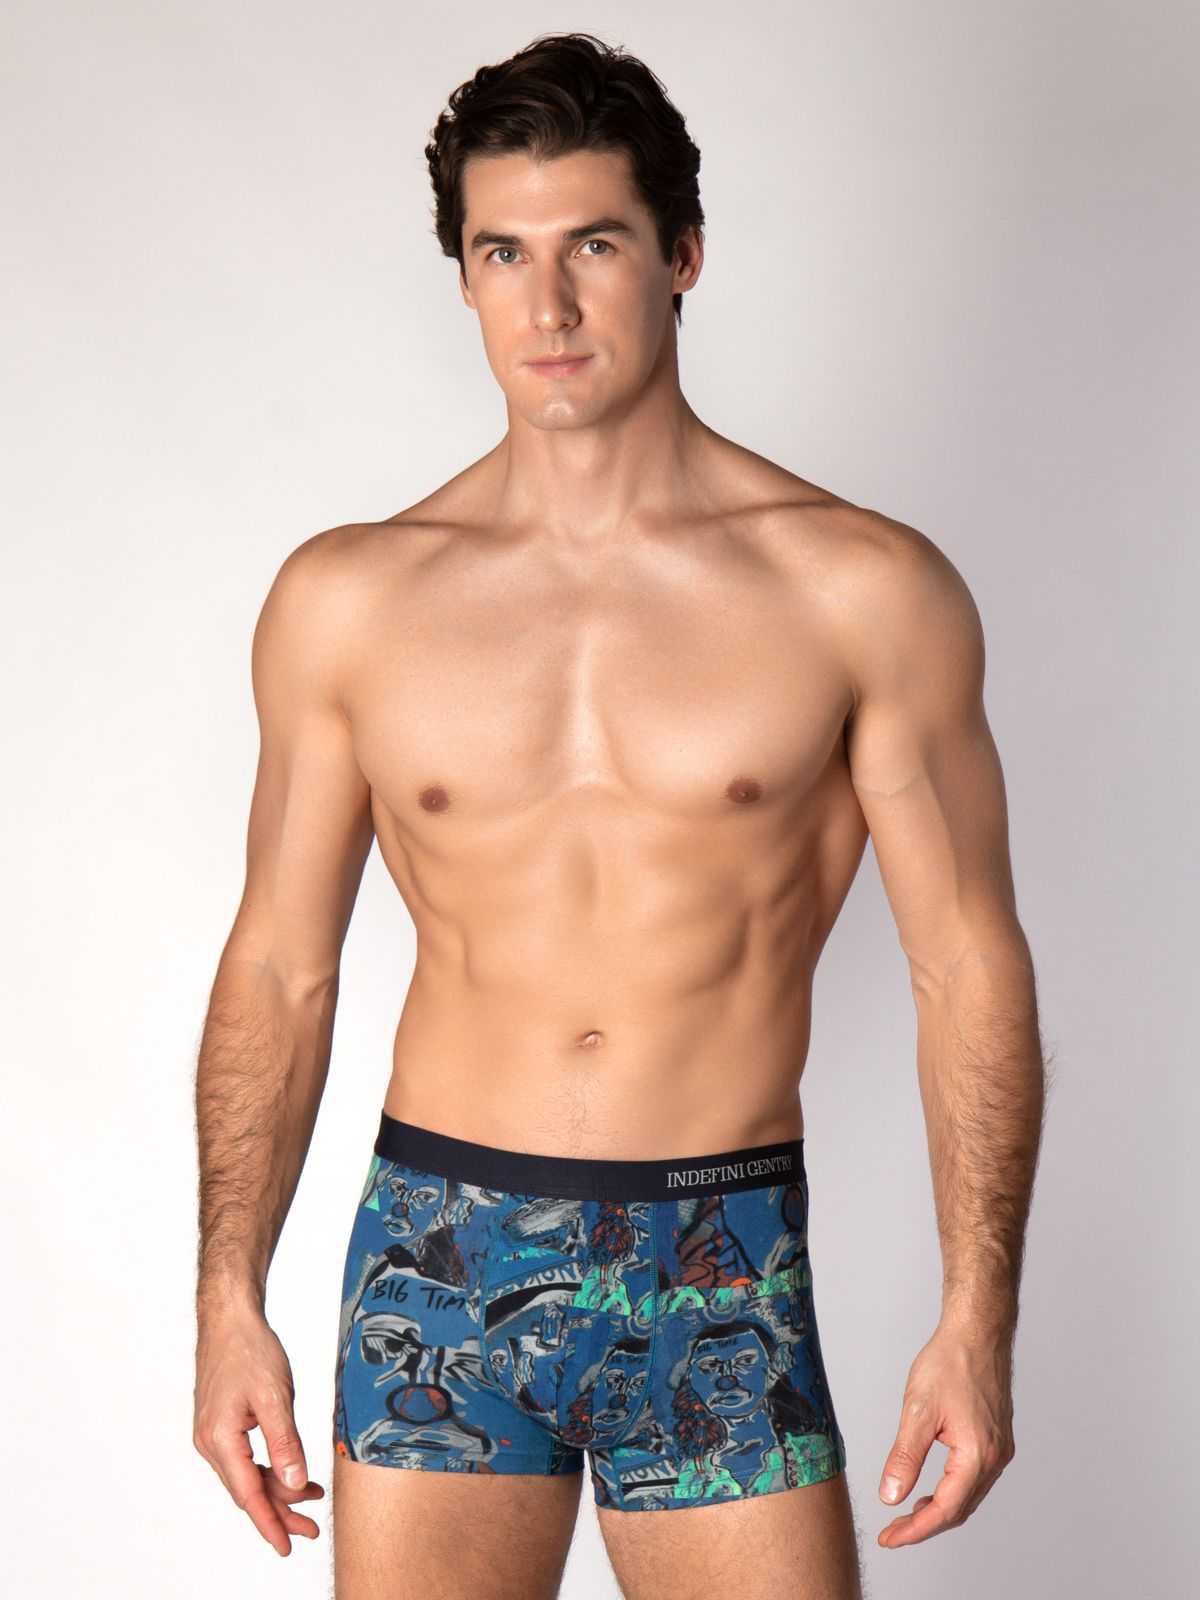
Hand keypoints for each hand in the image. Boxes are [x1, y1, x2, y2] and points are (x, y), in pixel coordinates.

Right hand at [193, 1308, 325, 1556]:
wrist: (230, 1319)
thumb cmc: (250, 1350)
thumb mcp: (275, 1395)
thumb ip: (285, 1442)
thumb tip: (295, 1484)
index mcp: (220, 1438)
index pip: (248, 1494)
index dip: (270, 1522)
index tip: (288, 1545)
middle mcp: (211, 1443)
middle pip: (248, 1491)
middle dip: (279, 1512)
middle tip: (311, 1530)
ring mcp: (213, 1434)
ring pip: (248, 1476)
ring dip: (278, 1490)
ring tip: (312, 1500)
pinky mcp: (222, 1425)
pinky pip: (246, 1459)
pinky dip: (270, 1468)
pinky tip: (293, 1472)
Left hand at [877, 1322, 1014, 1547]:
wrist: (977, 1332)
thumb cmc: (950, 1362)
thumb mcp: (918, 1410)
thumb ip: (905, 1457)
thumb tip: (891, 1496)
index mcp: (978, 1454)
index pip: (945, 1510)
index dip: (915, 1530)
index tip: (889, 1539)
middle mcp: (995, 1458)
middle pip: (959, 1509)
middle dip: (924, 1524)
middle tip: (892, 1532)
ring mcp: (999, 1449)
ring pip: (968, 1496)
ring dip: (939, 1510)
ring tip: (907, 1516)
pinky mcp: (996, 1440)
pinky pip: (973, 1479)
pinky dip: (951, 1491)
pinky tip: (931, 1489)